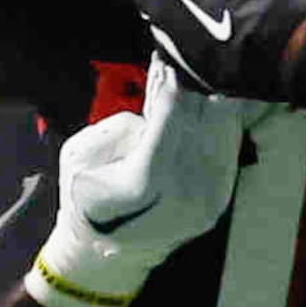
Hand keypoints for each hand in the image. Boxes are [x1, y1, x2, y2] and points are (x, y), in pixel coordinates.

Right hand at [24, 52, 258, 306]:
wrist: (105, 254)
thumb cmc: (84, 200)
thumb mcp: (78, 157)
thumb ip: (116, 130)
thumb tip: (157, 107)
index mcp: (142, 188)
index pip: (165, 128)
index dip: (169, 94)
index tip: (167, 61)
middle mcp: (182, 200)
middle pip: (198, 128)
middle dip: (194, 90)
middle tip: (191, 52)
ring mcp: (207, 203)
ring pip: (218, 136)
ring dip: (214, 100)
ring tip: (205, 66)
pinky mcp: (220, 200)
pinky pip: (227, 150)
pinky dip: (225, 120)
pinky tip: (219, 95)